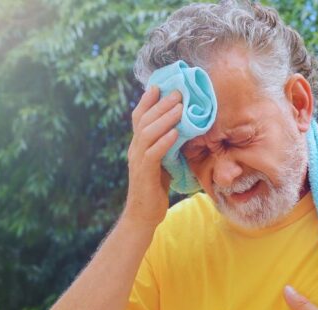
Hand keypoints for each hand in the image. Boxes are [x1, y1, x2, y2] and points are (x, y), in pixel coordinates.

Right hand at [123, 86, 181, 227]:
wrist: (143, 215)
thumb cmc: (155, 190)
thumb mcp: (163, 163)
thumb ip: (167, 147)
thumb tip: (183, 132)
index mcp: (138, 145)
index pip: (139, 117)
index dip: (147, 100)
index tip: (159, 85)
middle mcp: (135, 149)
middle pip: (144, 120)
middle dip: (161, 104)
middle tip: (178, 91)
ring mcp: (137, 161)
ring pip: (148, 133)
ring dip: (164, 118)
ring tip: (179, 107)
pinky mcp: (144, 173)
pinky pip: (153, 153)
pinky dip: (164, 141)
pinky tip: (175, 133)